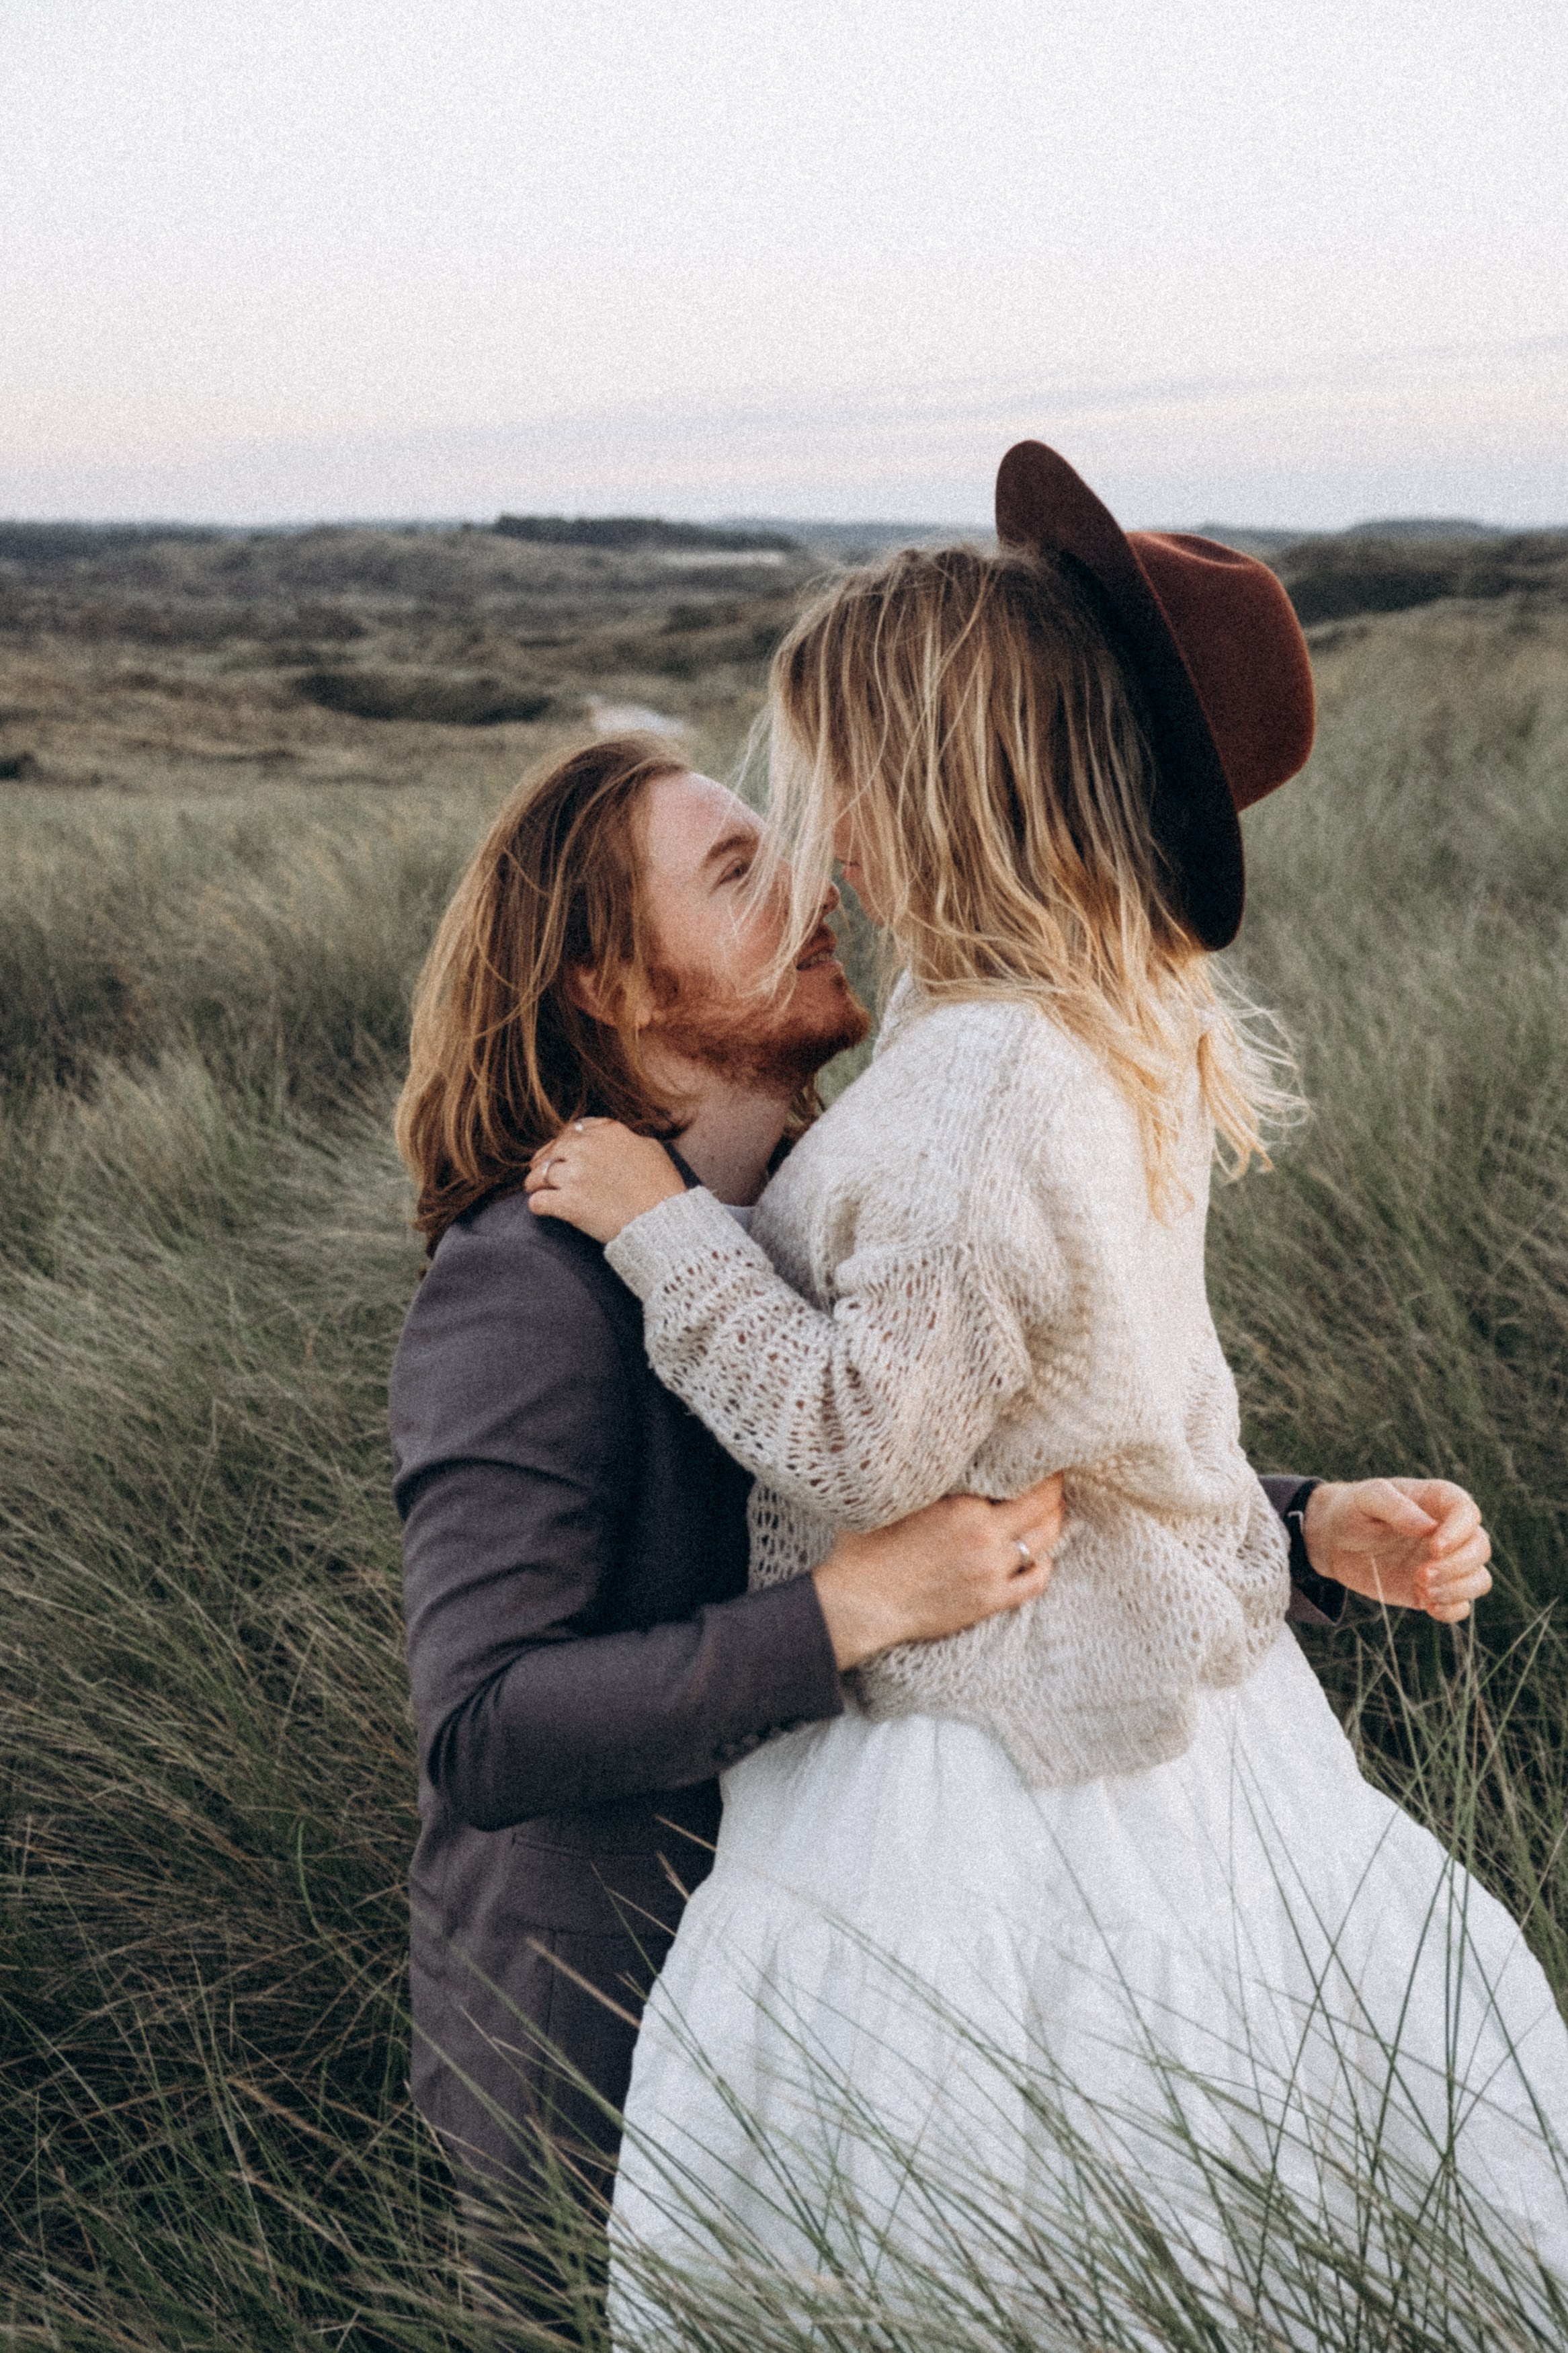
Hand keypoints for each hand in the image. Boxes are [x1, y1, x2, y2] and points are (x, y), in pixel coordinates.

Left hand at [525, 1118, 685, 1242]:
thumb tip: (622, 1140)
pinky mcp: (569, 1203)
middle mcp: (587, 1149)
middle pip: (554, 1150)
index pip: (575, 1130)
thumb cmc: (663, 1188)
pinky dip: (537, 1204)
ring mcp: (576, 1176)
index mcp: (607, 1133)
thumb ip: (629, 1139)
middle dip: (544, 1160)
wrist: (663, 1220)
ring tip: (534, 1189)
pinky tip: (539, 1207)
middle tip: (537, 1171)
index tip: (558, 1150)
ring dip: (535, 1182)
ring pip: (540, 1174)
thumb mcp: (651, 1149)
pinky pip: (539, 1201)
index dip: (563, 1141)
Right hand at [811, 1474, 1065, 1670]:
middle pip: (1042, 1508)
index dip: (1039, 1467)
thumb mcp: (900, 1497)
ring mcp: (990, 1571)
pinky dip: (1044, 1566)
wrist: (861, 1601)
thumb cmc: (869, 1544)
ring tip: (1053, 1512)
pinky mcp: (988, 1601)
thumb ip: (932, 1477)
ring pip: (1044, 1542)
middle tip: (1055, 1480)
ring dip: (1054, 1523)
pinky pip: (1035, 1583)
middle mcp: (984, 1537)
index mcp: (964, 1507)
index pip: (1022, 1480)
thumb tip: (951, 1454)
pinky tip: (1042, 1557)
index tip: (1042, 1457)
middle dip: (1054, 1491)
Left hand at [1302, 1478, 1492, 1622]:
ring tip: (1423, 1590)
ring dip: (1458, 1589)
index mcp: (1438, 1501)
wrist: (1335, 1541)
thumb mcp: (1366, 1498)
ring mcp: (1446, 1563)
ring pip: (1479, 1579)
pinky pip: (1462, 1606)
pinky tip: (1426, 1604)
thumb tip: (1427, 1526)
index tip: (1434, 1546)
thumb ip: (1395, 1506)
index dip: (1459, 1532)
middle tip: (1422, 1574)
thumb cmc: (1353, 1510)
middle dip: (1457, 1566)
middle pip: (1480, 1549)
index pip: (1468, 1513)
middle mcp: (1450, 1532)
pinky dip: (1452, 1610)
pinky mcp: (1436, 1589)